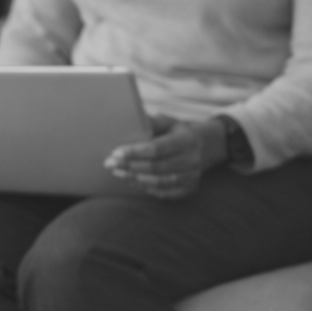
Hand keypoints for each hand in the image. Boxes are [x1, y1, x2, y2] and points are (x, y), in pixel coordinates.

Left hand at [105, 115, 225, 198]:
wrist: (202, 147)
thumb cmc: (175, 132)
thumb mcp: (167, 122)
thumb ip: (151, 121)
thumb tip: (130, 117)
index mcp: (186, 140)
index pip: (157, 148)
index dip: (135, 152)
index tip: (115, 152)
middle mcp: (192, 160)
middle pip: (157, 166)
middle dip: (130, 166)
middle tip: (109, 164)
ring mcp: (192, 176)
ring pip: (160, 181)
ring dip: (135, 178)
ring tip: (117, 173)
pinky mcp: (189, 189)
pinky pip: (165, 193)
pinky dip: (146, 188)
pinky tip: (131, 181)